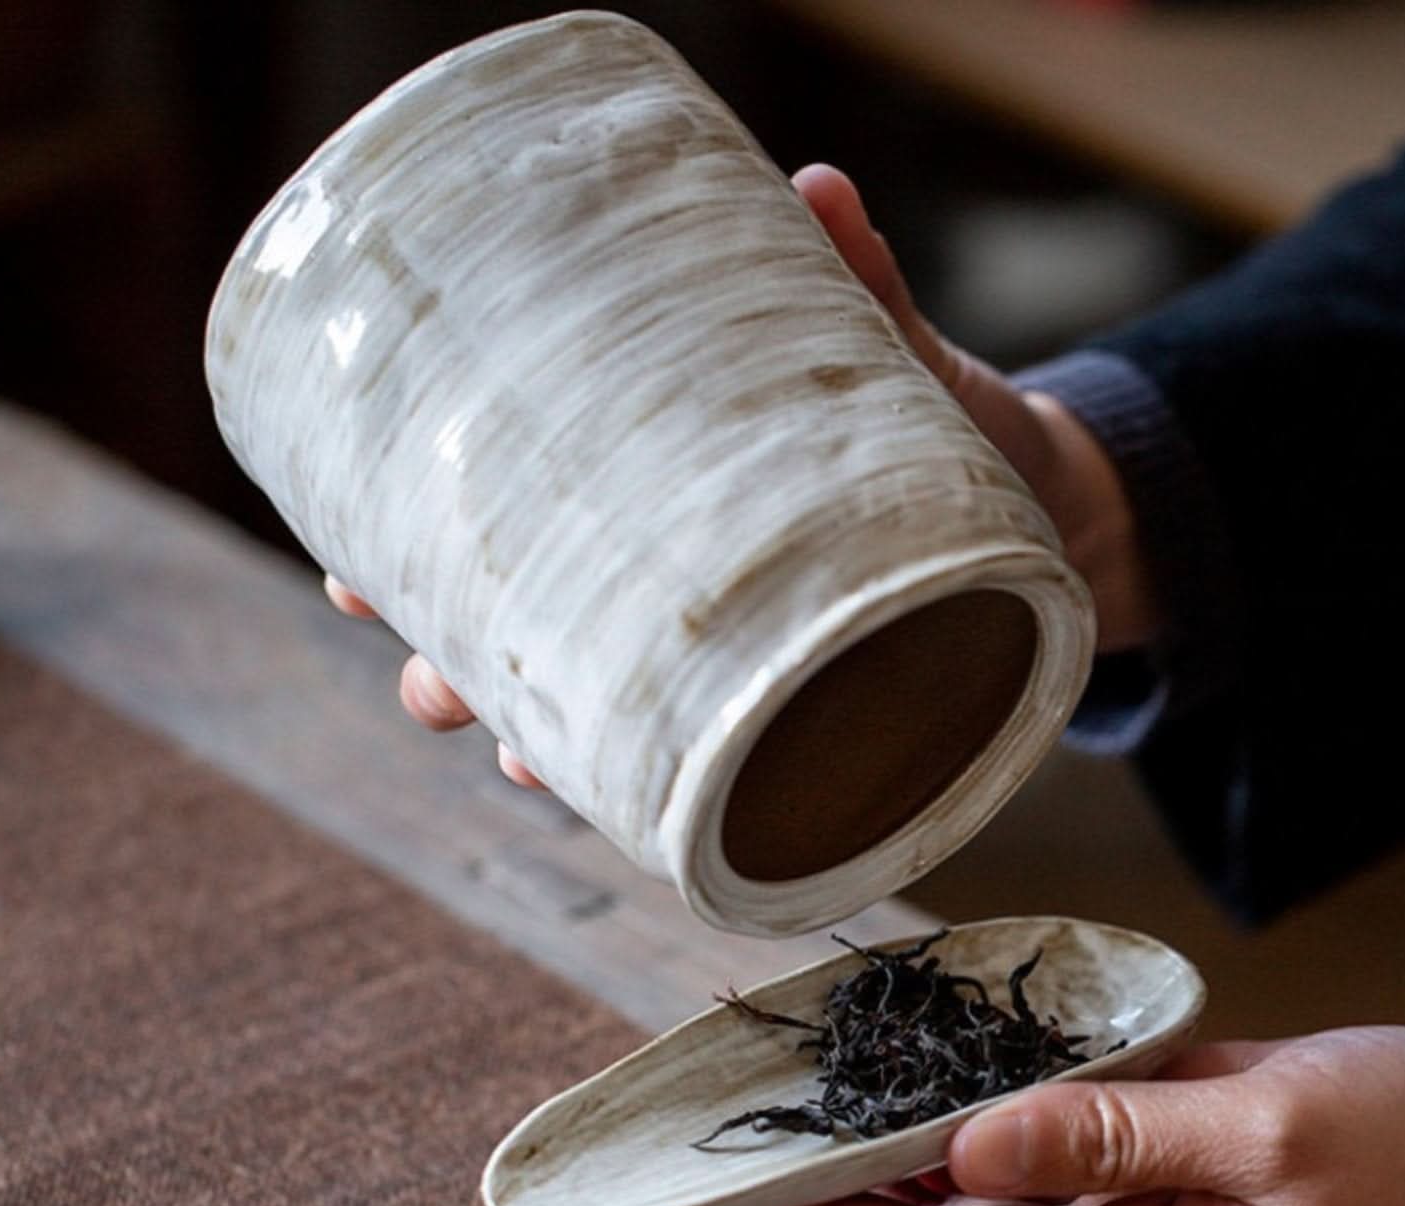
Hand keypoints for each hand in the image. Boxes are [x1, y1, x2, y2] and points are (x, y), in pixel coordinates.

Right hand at [324, 162, 1156, 786]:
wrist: (1052, 513)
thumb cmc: (941, 429)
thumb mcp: (893, 359)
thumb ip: (855, 286)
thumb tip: (818, 189)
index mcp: (645, 519)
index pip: (502, 549)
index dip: (412, 567)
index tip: (352, 571)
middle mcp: (665, 609)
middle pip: (522, 658)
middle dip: (460, 675)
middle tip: (429, 677)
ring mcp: (731, 676)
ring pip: (604, 736)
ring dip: (551, 752)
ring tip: (525, 758)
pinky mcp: (812, 728)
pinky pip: (729, 786)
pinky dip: (686, 804)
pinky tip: (650, 818)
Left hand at [759, 1024, 1404, 1205]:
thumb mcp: (1272, 1131)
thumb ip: (1115, 1137)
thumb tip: (967, 1146)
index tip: (754, 1199)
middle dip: (864, 1183)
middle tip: (769, 1122)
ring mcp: (1165, 1191)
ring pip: (1015, 1167)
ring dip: (928, 1128)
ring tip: (833, 1080)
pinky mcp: (1195, 1137)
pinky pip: (1080, 1117)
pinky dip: (1018, 1083)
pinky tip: (965, 1042)